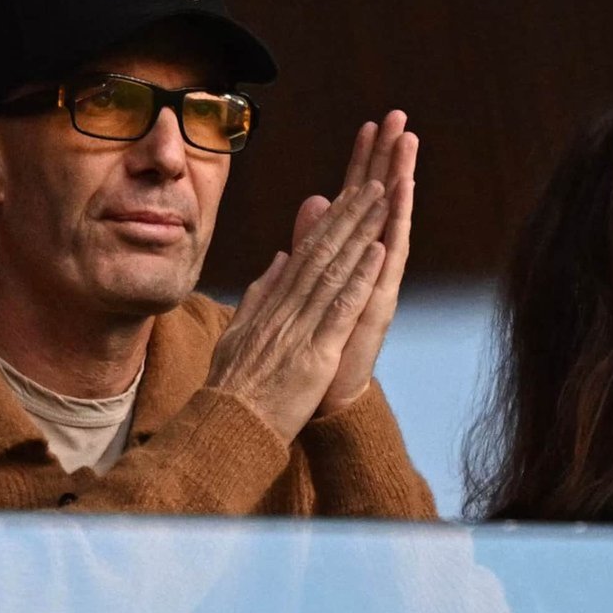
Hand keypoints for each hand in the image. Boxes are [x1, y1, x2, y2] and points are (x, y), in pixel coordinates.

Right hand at [207, 181, 390, 440]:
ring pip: (334, 270)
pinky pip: (341, 308)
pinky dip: (360, 277)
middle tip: (375, 183)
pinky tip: (377, 251)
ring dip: (361, 233)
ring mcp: (300, 329)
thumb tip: (279, 260)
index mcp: (272, 305)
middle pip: (322, 252)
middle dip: (350, 215)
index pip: (305, 255)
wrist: (229, 428)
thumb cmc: (235, 388)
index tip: (350, 195)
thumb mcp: (240, 332)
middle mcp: (286, 308)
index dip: (330, 222)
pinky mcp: (315, 353)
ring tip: (383, 201)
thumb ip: (260, 295)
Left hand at [291, 110, 417, 414]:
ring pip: (390, 222)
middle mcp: (369, 264)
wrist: (327, 394)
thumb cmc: (318, 343)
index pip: (357, 200)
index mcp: (349, 257)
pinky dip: (392, 231)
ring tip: (407, 147)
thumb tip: (314, 202)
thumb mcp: (307, 282)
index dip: (363, 163)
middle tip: (400, 119)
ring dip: (399, 184)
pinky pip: (387, 261)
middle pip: (380, 201)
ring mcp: (377, 283)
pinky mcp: (379, 304)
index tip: (371, 126)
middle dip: (389, 159)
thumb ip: (311, 242)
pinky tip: (398, 200)